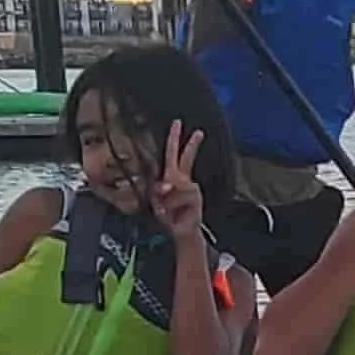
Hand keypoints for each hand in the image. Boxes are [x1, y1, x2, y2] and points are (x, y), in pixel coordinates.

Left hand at [151, 120, 204, 244]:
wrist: (181, 232)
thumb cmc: (168, 215)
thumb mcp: (156, 200)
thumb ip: (158, 189)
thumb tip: (168, 184)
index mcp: (173, 176)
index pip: (174, 154)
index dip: (175, 138)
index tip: (177, 123)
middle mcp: (184, 179)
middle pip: (187, 158)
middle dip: (191, 144)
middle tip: (199, 131)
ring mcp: (192, 188)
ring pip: (177, 183)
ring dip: (168, 197)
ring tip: (166, 209)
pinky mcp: (195, 198)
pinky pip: (181, 195)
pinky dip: (173, 203)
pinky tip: (171, 212)